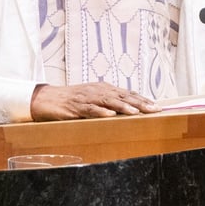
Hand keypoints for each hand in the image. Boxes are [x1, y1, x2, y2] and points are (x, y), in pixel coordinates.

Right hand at [30, 82, 161, 120]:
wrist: (46, 99)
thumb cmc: (71, 101)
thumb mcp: (93, 100)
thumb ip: (109, 103)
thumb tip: (128, 110)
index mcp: (104, 89)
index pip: (127, 94)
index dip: (143, 100)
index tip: (158, 107)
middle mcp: (98, 91)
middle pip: (122, 96)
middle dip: (140, 103)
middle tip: (155, 109)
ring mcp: (87, 98)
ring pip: (108, 102)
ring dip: (123, 107)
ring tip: (136, 112)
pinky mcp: (75, 106)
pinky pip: (89, 109)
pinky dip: (100, 112)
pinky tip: (109, 116)